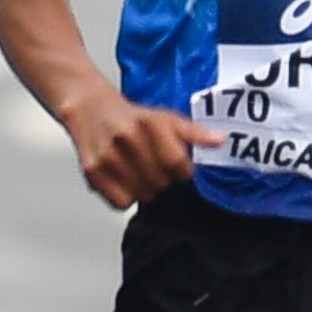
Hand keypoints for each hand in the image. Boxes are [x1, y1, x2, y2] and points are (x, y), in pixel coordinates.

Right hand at [58, 79, 220, 209]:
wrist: (90, 108)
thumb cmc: (132, 117)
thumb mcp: (166, 118)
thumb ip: (194, 133)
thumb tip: (220, 141)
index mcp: (149, 124)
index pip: (177, 163)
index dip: (183, 171)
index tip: (179, 167)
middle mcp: (127, 139)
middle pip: (161, 182)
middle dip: (164, 179)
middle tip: (154, 166)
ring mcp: (108, 156)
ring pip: (143, 195)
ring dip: (147, 189)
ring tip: (140, 171)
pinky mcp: (93, 172)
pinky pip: (121, 203)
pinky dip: (126, 197)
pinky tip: (125, 179)